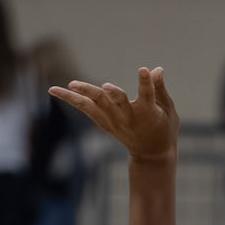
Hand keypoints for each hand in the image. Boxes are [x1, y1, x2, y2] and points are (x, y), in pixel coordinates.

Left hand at [50, 65, 178, 164]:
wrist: (151, 155)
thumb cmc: (164, 128)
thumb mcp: (168, 110)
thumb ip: (159, 89)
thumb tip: (155, 70)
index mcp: (149, 114)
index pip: (147, 95)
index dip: (146, 83)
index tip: (144, 70)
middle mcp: (129, 119)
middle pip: (116, 103)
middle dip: (112, 95)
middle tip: (105, 86)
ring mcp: (115, 122)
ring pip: (96, 106)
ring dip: (83, 95)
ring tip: (70, 84)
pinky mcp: (104, 123)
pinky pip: (86, 109)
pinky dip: (72, 100)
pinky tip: (55, 90)